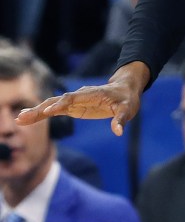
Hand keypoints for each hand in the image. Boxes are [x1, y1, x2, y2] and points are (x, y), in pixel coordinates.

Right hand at [15, 61, 150, 136]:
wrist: (123, 90)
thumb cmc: (126, 99)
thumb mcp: (127, 110)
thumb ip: (121, 120)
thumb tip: (118, 131)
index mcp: (91, 94)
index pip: (73, 98)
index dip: (61, 104)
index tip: (49, 111)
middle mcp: (79, 96)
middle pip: (56, 101)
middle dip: (41, 109)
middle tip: (23, 117)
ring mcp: (74, 101)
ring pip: (51, 105)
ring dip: (36, 112)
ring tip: (20, 120)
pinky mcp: (72, 107)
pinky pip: (54, 110)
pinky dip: (41, 114)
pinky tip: (28, 119)